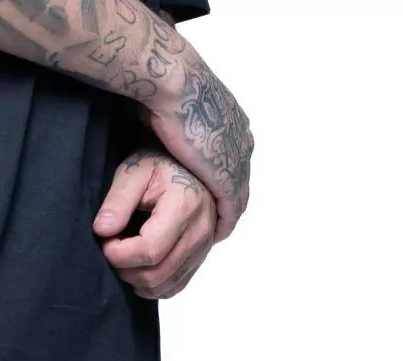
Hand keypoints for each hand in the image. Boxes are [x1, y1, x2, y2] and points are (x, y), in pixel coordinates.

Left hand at [93, 149, 216, 299]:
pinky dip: (151, 285)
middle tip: (112, 248)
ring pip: (163, 286)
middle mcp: (199, 231)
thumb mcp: (134, 171)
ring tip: (124, 255)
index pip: (149, 250)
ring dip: (135, 279)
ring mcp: (203, 248)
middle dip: (125, 269)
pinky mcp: (200, 259)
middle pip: (156, 273)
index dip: (120, 254)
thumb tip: (102, 230)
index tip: (106, 240)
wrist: (191, 169)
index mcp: (184, 206)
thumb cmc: (161, 165)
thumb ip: (118, 200)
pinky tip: (138, 267)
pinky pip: (173, 288)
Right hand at [140, 25, 252, 241]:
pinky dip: (225, 221)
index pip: (233, 155)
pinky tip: (216, 233)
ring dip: (227, 213)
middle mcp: (239, 138)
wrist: (172, 84)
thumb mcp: (176, 101)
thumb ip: (178, 116)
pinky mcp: (227, 174)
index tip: (212, 189)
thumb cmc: (167, 86)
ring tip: (215, 231)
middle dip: (230, 198)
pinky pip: (231, 206)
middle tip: (218, 218)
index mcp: (230, 120)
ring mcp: (236, 156)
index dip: (222, 175)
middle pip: (239, 177)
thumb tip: (162, 116)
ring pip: (239, 194)